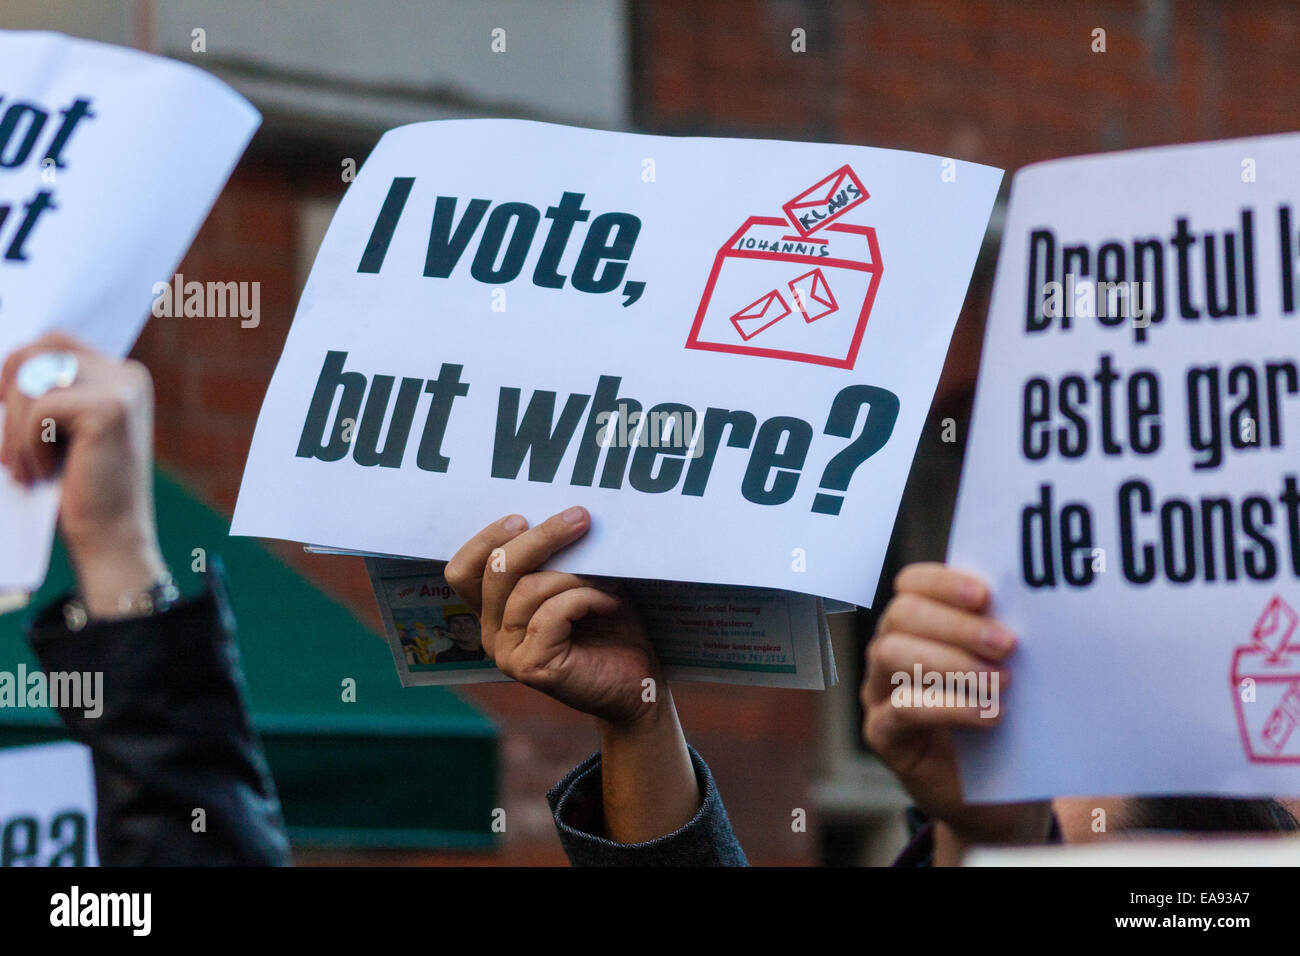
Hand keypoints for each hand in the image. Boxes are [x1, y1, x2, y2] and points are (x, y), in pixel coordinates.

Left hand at [0, 333, 164, 616]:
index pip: (55, 343)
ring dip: (14, 428)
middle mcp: (129, 375)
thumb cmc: (80, 487)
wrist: (111, 537)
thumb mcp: (61, 430)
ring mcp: (124, 389)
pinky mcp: (110, 409)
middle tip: (6, 436)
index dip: (17, 368)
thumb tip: (1, 370)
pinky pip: (40, 408)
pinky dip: (28, 444)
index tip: (2, 406)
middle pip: (42, 349)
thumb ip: (47, 391)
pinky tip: (44, 472)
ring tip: (24, 466)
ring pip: (35, 380)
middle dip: (10, 388)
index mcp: (123, 375)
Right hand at [445, 506, 659, 726]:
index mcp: (494, 610)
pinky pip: (550, 613)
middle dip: (541, 537)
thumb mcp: (578, 582)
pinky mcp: (530, 666)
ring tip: (608, 579)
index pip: (462, 570)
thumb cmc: (610, 629)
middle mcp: (491, 632)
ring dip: (574, 575)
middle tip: (580, 518)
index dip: (485, 539)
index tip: (522, 518)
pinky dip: (585, 598)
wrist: (636, 684)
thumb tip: (562, 512)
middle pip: (496, 570)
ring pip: (527, 589)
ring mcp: (507, 652)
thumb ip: (557, 558)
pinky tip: (610, 603)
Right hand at [862, 562, 1049, 858]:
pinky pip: (901, 708)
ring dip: (951, 662)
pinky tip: (988, 714)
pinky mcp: (883, 733)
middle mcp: (888, 649)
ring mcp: (879, 691)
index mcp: (916, 623)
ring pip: (891, 653)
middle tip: (1007, 644)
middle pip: (902, 614)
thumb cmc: (1002, 720)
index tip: (985, 595)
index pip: (912, 584)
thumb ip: (1001, 640)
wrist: (995, 796)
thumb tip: (1032, 612)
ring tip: (1001, 681)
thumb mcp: (1004, 671)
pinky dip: (948, 706)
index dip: (942, 582)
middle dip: (956, 624)